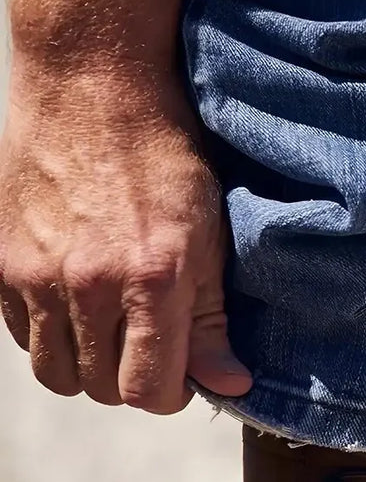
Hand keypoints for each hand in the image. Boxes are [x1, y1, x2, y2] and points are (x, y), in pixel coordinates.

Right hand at [0, 69, 250, 412]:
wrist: (91, 87)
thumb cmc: (164, 162)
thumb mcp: (208, 239)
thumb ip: (212, 321)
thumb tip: (229, 385)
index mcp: (151, 282)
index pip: (149, 393)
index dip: (170, 394)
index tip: (180, 371)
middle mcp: (88, 284)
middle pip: (102, 389)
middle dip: (130, 381)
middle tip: (148, 348)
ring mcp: (35, 273)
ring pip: (56, 373)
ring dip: (87, 367)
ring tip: (111, 332)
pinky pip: (20, 335)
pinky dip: (48, 335)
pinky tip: (75, 305)